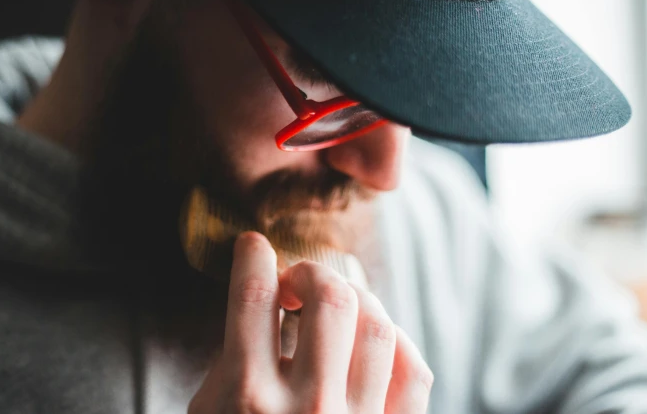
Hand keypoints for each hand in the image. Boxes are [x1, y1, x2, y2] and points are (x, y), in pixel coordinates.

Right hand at [188, 231, 432, 413]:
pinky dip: (399, 341)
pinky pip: (413, 371)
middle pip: (328, 297)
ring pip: (377, 325)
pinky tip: (375, 338)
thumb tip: (268, 305)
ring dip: (357, 298)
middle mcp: (307, 409)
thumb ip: (232, 364)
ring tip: (338, 302)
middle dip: (312, 270)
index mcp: (247, 400)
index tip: (254, 248)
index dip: (253, 256)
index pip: (252, 295)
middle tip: (298, 279)